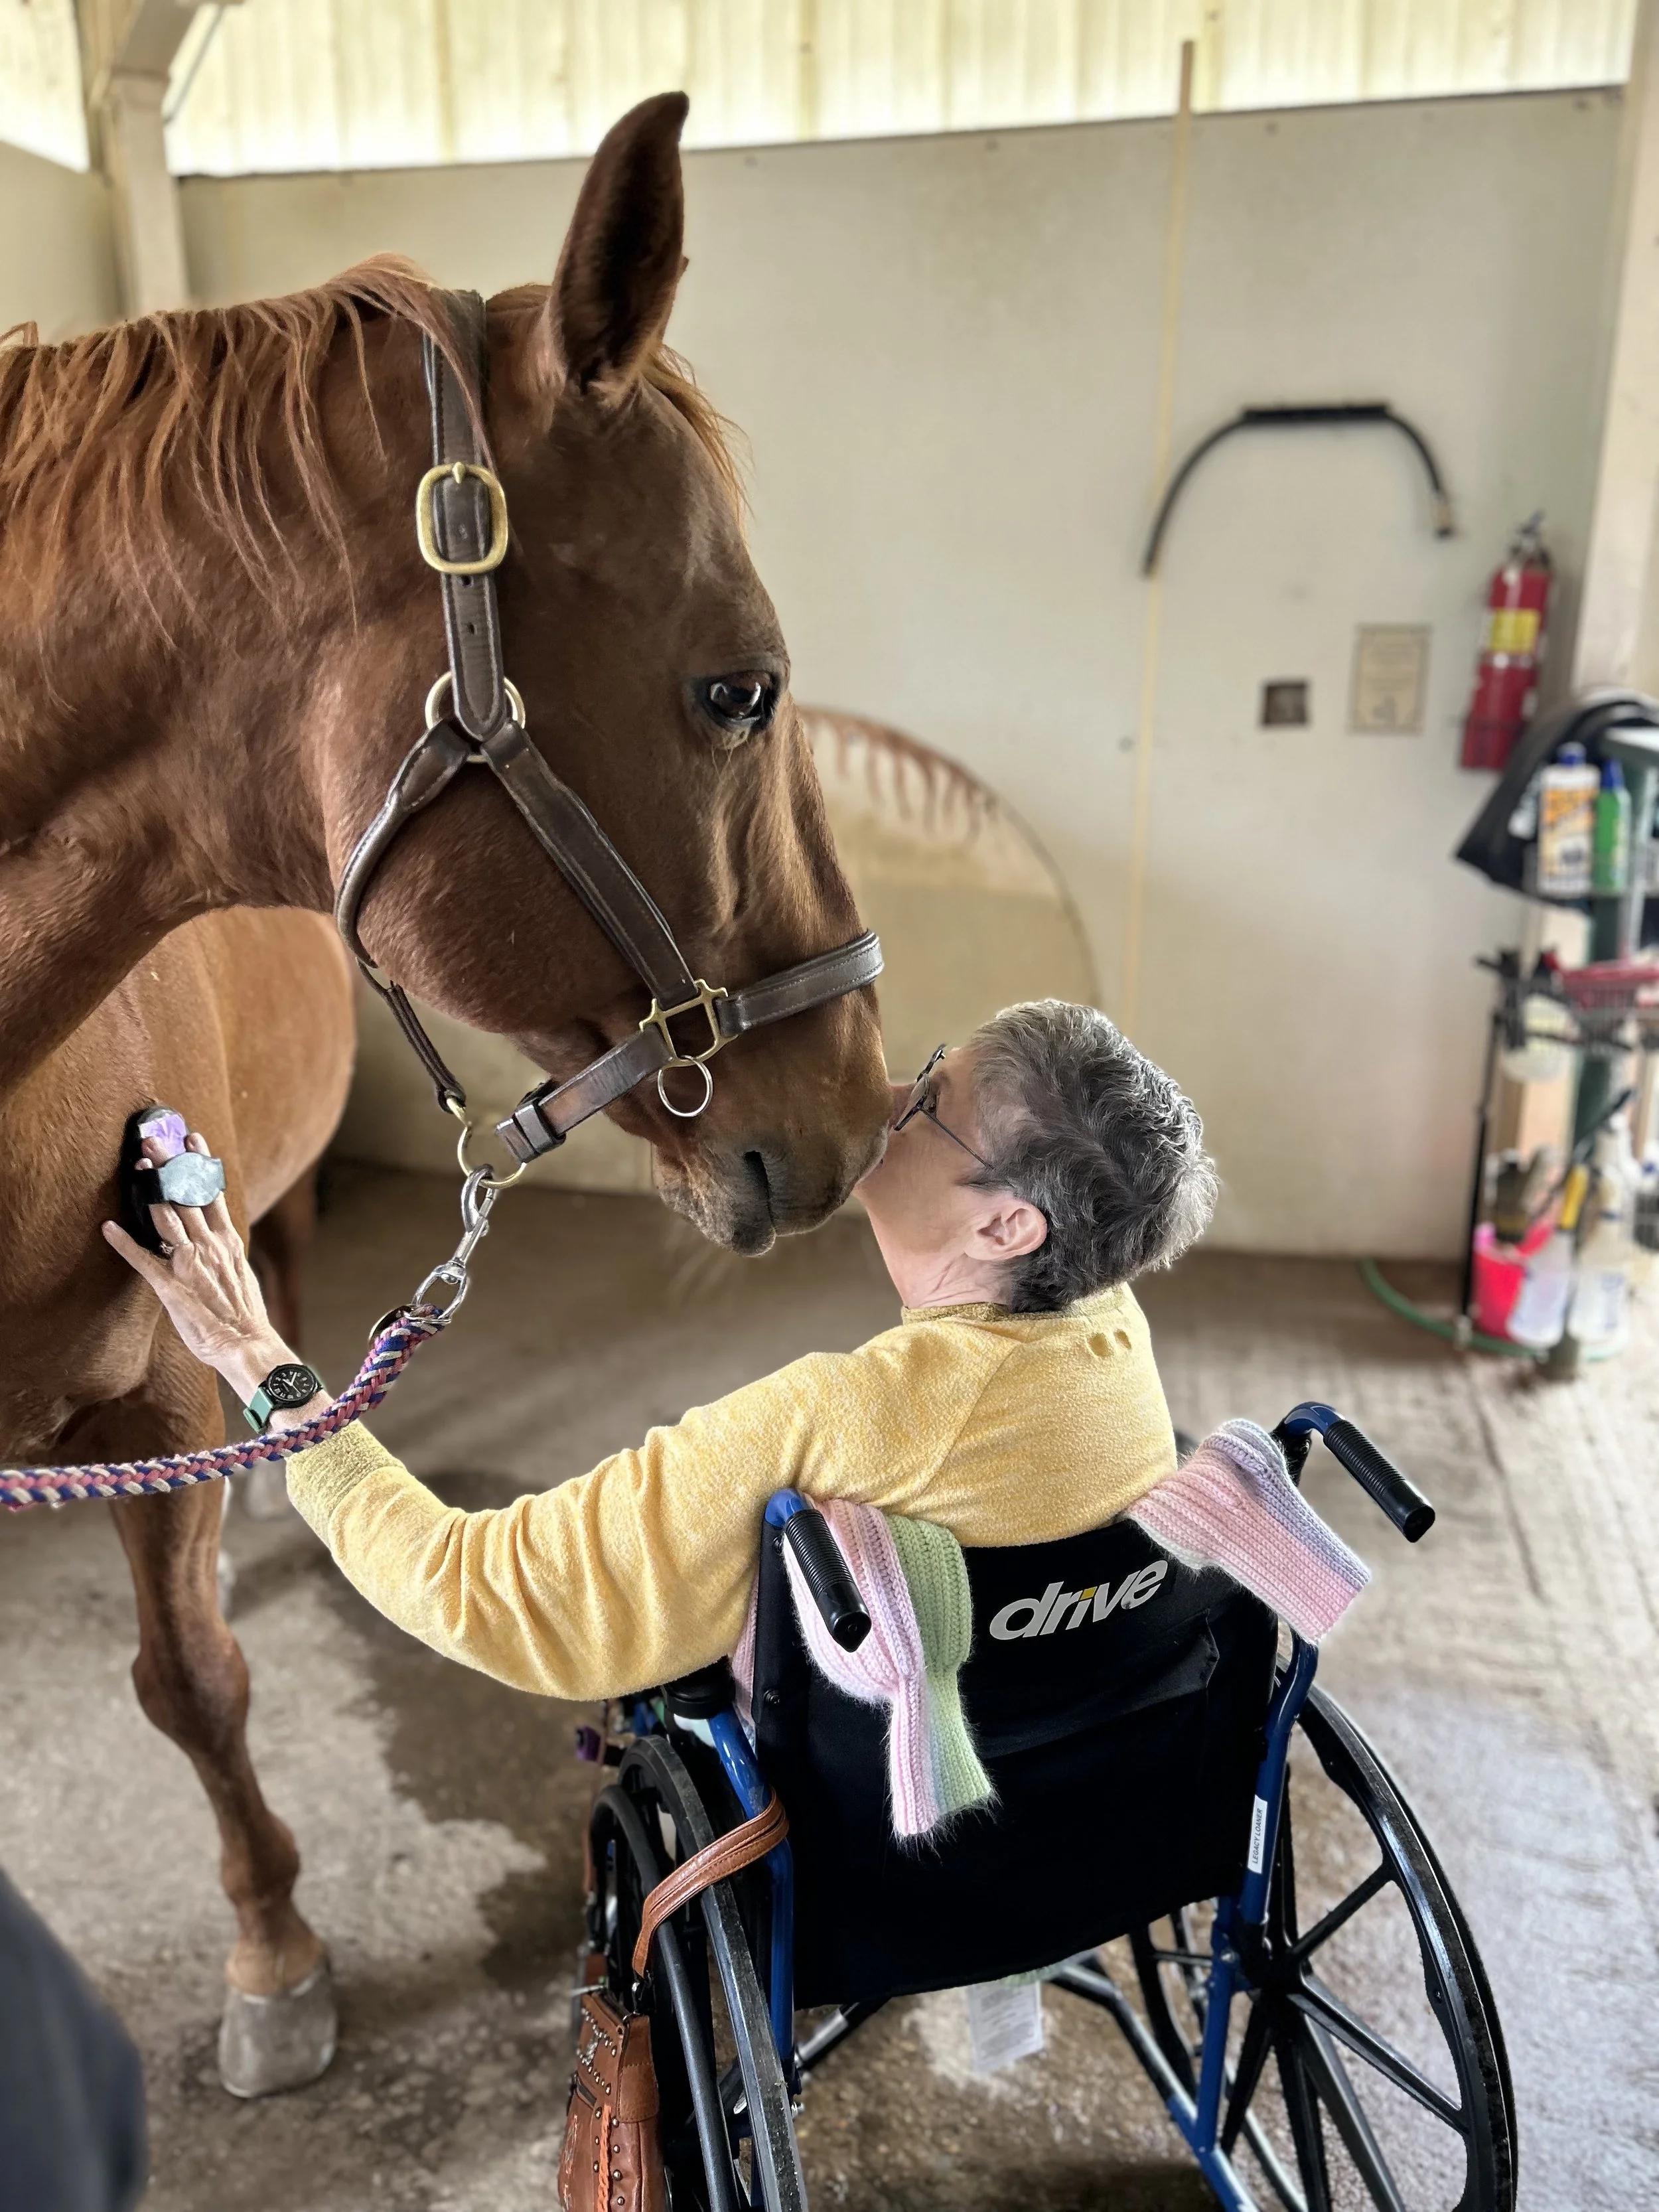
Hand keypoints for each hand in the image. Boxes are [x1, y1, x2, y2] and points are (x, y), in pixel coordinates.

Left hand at [102, 1132, 320, 1418]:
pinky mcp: (173, 1287)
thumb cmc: (243, 1316)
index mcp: (228, 1242)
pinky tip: (108, 1227)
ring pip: (169, 1218)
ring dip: (153, 1190)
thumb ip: (224, 1252)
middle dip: (171, 1165)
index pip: (213, 1194)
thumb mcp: (240, 1274)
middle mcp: (210, 1246)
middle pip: (188, 1197)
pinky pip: (145, 1260)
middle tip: (154, 1137)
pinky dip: (126, 1243)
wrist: (247, 1344)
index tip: (193, 1140)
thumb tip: (214, 1237)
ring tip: (138, 1165)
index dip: (201, 1165)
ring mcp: (191, 1264)